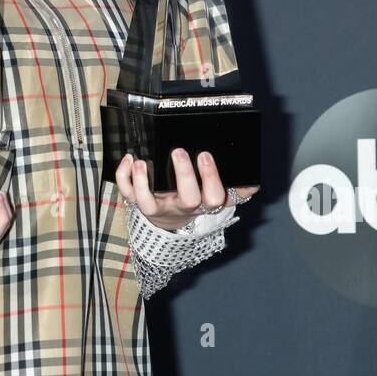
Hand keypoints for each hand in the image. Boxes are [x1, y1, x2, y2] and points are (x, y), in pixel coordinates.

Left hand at [115, 148, 259, 232]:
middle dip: (185, 174)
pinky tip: (128, 159)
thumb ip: (235, 189)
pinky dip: (124, 177)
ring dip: (144, 182)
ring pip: (149, 203)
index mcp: (203, 203)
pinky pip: (127, 194)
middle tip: (180, 151)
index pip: (215, 198)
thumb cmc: (194, 199)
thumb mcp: (215, 196)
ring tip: (141, 162)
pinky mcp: (138, 203)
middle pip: (188, 199)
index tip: (206, 155)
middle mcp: (182, 206)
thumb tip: (253, 181)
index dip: (211, 179)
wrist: (168, 224)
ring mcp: (159, 207)